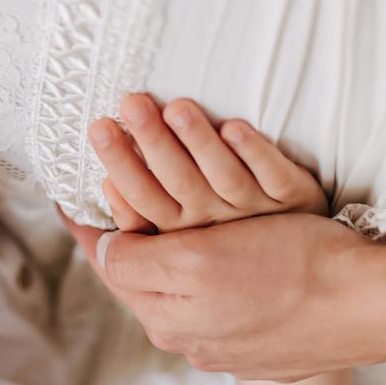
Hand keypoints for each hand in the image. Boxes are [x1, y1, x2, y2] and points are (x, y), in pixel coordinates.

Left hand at [62, 208, 385, 379]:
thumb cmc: (290, 271)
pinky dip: (207, 266)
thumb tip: (105, 252)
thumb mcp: (199, 261)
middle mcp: (192, 339)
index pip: (112, 267)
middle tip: (107, 191)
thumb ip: (140, 262)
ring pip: (179, 286)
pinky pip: (221, 294)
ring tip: (150, 215)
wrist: (370, 304)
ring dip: (163, 241)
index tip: (68, 200)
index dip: (89, 226)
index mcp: (169, 320)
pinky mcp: (265, 341)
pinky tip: (211, 252)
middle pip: (141, 278)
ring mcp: (230, 346)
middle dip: (124, 230)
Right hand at [91, 93, 327, 230]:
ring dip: (198, 143)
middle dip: (149, 144)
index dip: (120, 166)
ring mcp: (252, 214)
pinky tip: (235, 127)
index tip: (100, 128)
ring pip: (221, 178)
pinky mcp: (292, 199)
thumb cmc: (224, 242)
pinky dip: (255, 153)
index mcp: (178, 234)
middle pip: (175, 186)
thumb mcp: (176, 241)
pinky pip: (274, 177)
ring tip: (177, 107)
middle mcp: (211, 225)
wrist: (309, 279)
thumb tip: (76, 201)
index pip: (140, 202)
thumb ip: (133, 219)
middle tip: (128, 105)